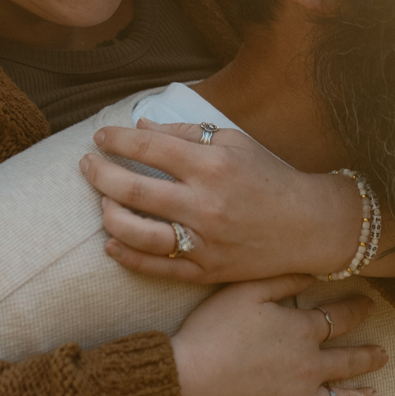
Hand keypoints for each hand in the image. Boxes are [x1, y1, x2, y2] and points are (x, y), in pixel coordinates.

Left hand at [81, 119, 363, 282]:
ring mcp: (204, 241)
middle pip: (132, 189)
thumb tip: (140, 125)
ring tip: (102, 201)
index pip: (149, 146)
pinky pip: (155, 267)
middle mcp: (205, 204)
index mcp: (212, 165)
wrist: (308, 225)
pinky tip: (110, 241)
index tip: (100, 136)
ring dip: (108, 214)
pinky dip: (125, 255)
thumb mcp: (234, 142)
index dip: (116, 139)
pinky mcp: (206, 270)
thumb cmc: (269, 176)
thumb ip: (186, 132)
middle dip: (99, 173)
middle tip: (86, 164)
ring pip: (137, 232)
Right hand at [170, 274, 383, 395]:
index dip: (358, 310)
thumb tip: (313, 272)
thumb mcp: (244, 292)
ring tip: (375, 395)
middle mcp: (311, 367)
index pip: (340, 317)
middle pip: (350, 360)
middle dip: (370, 356)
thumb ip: (282, 280)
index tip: (370, 307)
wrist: (189, 385)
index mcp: (301, 331)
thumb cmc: (211, 334)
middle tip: (383, 354)